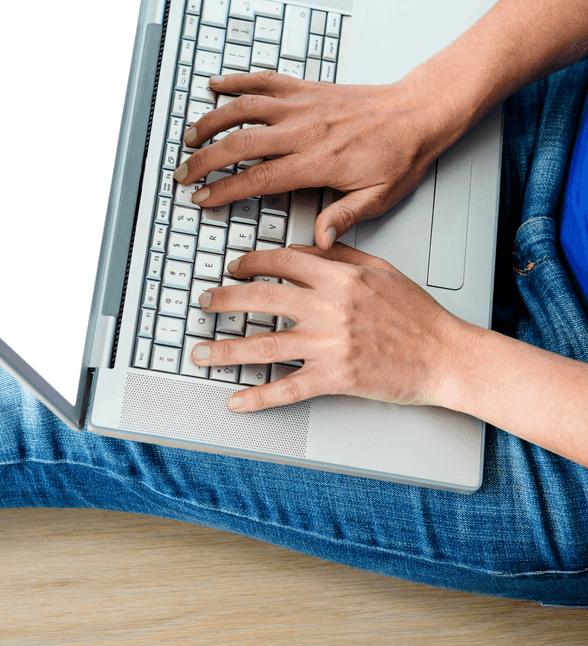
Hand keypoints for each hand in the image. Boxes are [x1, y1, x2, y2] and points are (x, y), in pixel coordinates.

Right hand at [174, 70, 445, 247]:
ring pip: (244, 107)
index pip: (258, 177)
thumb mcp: (380, 197)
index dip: (224, 189)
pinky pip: (265, 80)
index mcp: (318, 161)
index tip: (202, 198)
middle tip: (183, 172)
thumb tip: (320, 240)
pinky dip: (238, 80)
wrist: (419, 112)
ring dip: (212, 120)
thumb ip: (345, 216)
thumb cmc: (401, 154)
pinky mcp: (307, 88)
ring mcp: (303, 105)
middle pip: (240, 142)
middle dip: (204, 159)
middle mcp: (304, 130)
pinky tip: (217, 84)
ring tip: (190, 135)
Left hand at [188, 243, 469, 411]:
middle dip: (224, 300)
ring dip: (226, 350)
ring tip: (201, 352)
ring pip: (264, 346)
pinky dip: (257, 397)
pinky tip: (236, 400)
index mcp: (340, 277)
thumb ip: (341, 256)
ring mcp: (329, 345)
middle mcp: (329, 307)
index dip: (250, 262)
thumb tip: (309, 245)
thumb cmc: (418, 314)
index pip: (282, 261)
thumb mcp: (381, 270)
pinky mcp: (335, 379)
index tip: (234, 267)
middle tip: (204, 304)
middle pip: (261, 298)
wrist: (445, 355)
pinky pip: (287, 389)